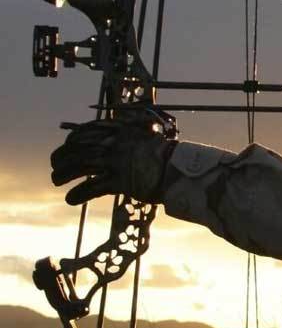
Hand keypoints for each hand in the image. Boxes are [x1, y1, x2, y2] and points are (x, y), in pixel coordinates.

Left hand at [51, 116, 176, 204]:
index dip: (72, 140)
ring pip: (79, 167)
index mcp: (119, 130)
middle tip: (56, 166)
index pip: (85, 132)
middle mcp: (115, 144)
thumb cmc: (165, 152)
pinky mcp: (121, 182)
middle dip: (61, 157)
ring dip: (63, 174)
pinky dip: (78, 194)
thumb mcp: (146, 132)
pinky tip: (71, 199)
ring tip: (57, 181)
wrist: (180, 168)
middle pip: (77, 149)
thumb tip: (118, 129)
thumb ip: (128, 130)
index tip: (67, 146)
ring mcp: (117, 163)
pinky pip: (92, 188)